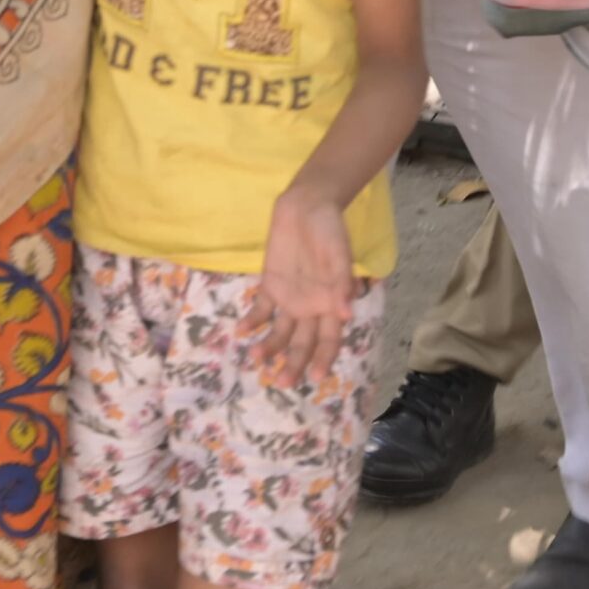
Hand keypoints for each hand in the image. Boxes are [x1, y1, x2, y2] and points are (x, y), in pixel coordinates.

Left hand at [242, 187, 355, 387]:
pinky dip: (252, 321)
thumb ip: (340, 283)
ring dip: (271, 347)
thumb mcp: (339, 253)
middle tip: (282, 382)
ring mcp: (290, 298)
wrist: (307, 206)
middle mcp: (311, 307)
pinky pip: (262, 309)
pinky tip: (242, 331)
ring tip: (257, 359)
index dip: (323, 359)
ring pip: (281, 332)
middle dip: (294, 364)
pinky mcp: (271, 285)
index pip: (329, 339)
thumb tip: (346, 314)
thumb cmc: (330, 230)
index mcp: (332, 303)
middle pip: (303, 343)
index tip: (315, 377)